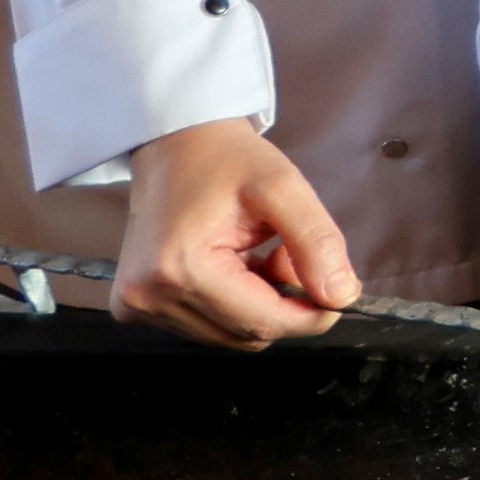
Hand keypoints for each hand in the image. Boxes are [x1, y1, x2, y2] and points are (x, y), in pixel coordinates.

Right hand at [113, 120, 358, 345]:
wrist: (176, 144)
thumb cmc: (227, 160)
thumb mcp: (284, 189)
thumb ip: (316, 244)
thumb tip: (341, 297)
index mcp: (179, 269)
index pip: (262, 323)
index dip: (311, 316)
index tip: (339, 294)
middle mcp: (148, 297)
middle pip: (246, 334)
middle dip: (284, 304)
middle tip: (288, 253)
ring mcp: (137, 305)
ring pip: (230, 334)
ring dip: (260, 304)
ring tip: (259, 253)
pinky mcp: (138, 307)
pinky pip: (208, 325)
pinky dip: (235, 304)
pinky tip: (235, 265)